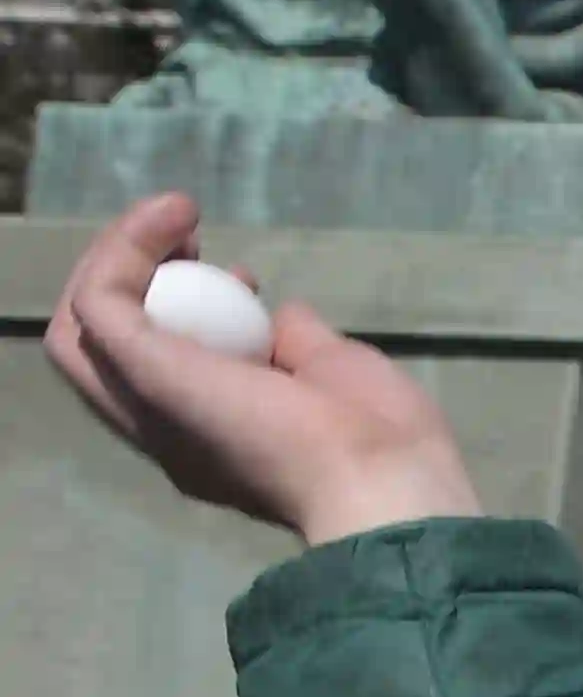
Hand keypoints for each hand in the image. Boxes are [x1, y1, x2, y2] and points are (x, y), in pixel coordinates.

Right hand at [45, 195, 480, 545]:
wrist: (387, 483)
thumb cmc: (379, 439)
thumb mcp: (330, 376)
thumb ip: (292, 345)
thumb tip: (280, 315)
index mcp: (211, 437)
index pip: (156, 368)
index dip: (184, 310)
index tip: (244, 279)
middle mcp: (164, 431)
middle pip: (99, 348)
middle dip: (132, 280)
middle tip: (189, 238)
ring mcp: (147, 408)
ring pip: (80, 326)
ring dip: (118, 258)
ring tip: (177, 215)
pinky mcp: (146, 373)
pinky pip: (99, 300)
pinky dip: (125, 248)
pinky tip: (174, 213)